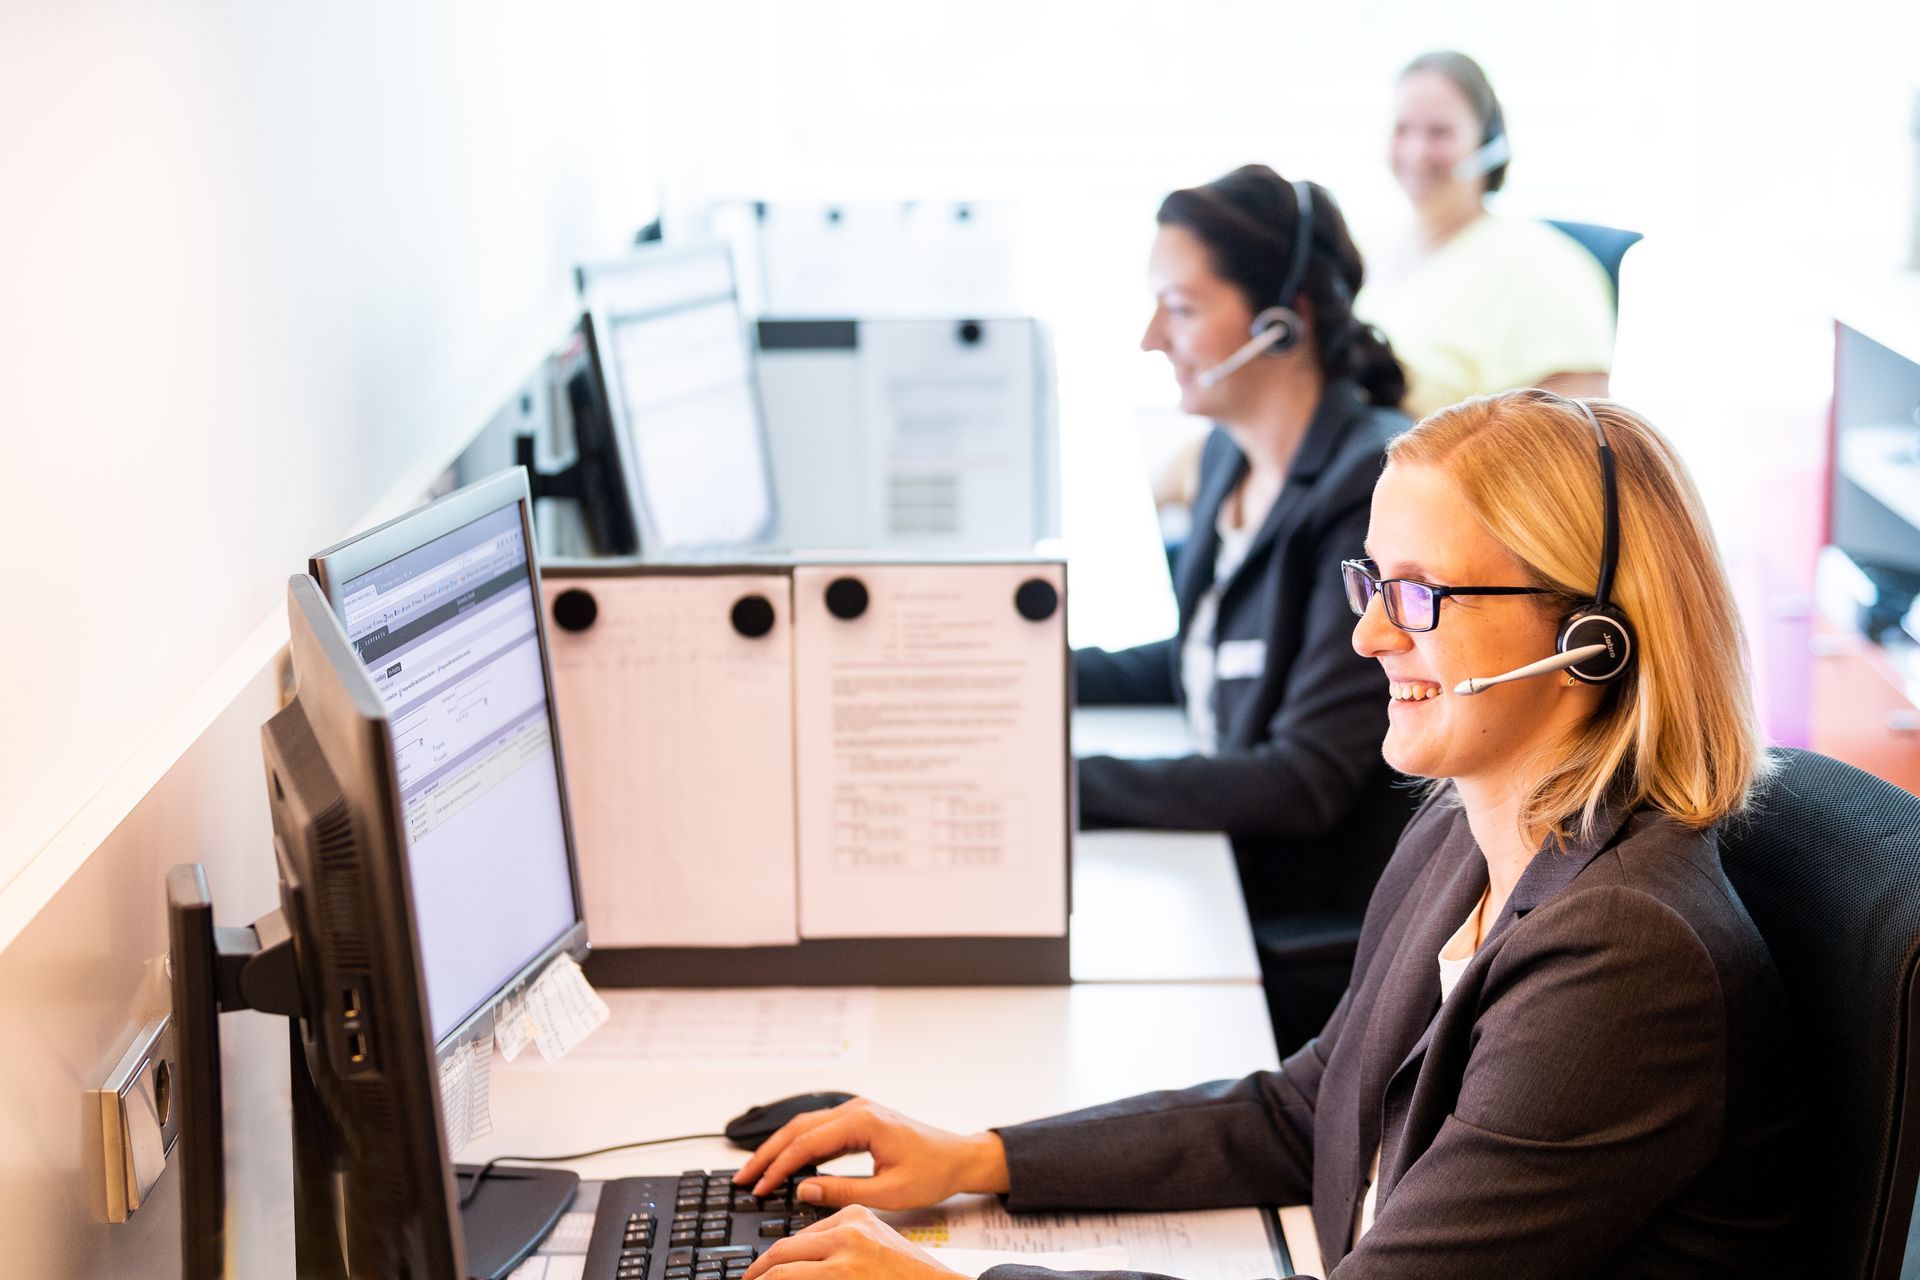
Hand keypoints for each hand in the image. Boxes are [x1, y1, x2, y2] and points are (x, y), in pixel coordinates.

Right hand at [732, 1096, 1008, 1208]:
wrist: (959, 1157)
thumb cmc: (933, 1172)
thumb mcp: (889, 1191)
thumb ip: (843, 1191)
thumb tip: (804, 1190)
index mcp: (863, 1122)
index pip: (807, 1143)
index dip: (778, 1167)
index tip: (759, 1187)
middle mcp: (856, 1110)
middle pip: (798, 1128)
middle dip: (767, 1153)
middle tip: (743, 1177)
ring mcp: (857, 1112)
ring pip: (806, 1126)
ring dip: (779, 1148)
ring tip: (756, 1171)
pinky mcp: (859, 1121)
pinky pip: (820, 1129)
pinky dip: (798, 1145)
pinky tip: (785, 1162)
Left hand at [743, 1205, 961, 1279]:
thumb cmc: (911, 1277)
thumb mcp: (876, 1247)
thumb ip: (842, 1247)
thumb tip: (798, 1263)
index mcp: (856, 1216)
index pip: (801, 1236)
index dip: (775, 1259)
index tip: (763, 1271)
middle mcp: (848, 1232)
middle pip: (784, 1250)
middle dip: (759, 1271)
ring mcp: (844, 1258)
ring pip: (782, 1270)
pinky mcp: (841, 1278)